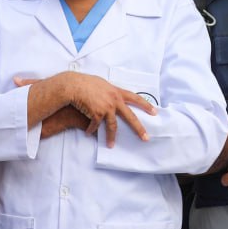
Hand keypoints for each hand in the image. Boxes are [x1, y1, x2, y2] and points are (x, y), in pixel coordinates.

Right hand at [17, 73, 155, 145]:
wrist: (73, 85)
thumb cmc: (84, 83)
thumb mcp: (101, 84)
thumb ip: (109, 91)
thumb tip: (112, 96)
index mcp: (117, 92)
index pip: (135, 98)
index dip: (146, 105)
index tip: (155, 112)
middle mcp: (115, 100)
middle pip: (130, 117)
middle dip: (139, 128)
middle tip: (146, 138)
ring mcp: (107, 108)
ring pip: (112, 126)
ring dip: (111, 137)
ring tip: (111, 145)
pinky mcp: (97, 114)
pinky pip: (96, 126)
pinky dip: (92, 130)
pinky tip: (89, 133)